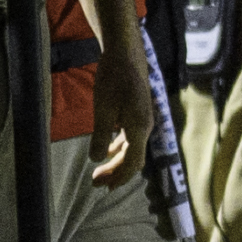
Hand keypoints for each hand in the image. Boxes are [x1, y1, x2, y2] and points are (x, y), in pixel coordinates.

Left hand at [89, 41, 153, 187]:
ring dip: (118, 161)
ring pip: (133, 148)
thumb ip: (101, 136)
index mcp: (139, 128)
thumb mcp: (102, 109)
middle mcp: (146, 126)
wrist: (126, 54)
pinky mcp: (139, 112)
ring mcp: (144, 118)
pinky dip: (121, 148)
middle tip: (96, 183)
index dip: (119, 177)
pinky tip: (110, 149)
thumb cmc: (113, 80)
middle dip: (116, 173)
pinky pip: (132, 137)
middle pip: (134, 158)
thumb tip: (97, 159)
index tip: (102, 187)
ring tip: (101, 170)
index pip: (133, 162)